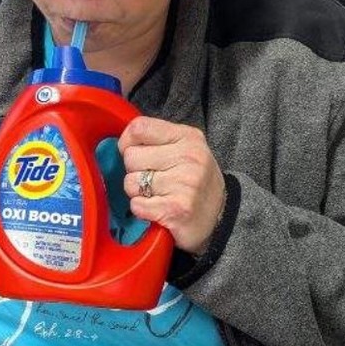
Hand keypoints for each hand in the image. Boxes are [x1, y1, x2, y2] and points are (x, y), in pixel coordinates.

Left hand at [118, 116, 226, 255]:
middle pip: (130, 157)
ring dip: (138, 193)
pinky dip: (142, 210)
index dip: (127, 142)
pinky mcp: (176, 209)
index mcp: (187, 137)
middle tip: (155, 180)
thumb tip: (123, 141)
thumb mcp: (186, 148)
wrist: (221, 217)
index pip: (139, 128)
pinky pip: (136, 205)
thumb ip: (157, 139)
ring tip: (159, 195)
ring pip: (130, 183)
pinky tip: (159, 209)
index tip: (136, 153)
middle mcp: (188, 157)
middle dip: (135, 171)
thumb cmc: (195, 181)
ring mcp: (183, 183)